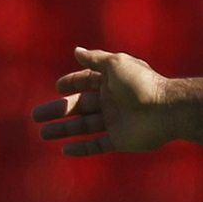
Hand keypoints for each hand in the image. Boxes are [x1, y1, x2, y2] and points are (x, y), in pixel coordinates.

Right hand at [31, 47, 170, 155]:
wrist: (167, 110)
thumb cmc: (142, 84)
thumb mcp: (116, 64)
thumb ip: (95, 59)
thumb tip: (76, 50)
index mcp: (113, 81)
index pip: (88, 81)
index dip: (73, 83)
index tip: (58, 87)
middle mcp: (114, 101)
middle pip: (80, 105)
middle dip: (58, 110)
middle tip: (35, 116)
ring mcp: (117, 121)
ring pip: (84, 126)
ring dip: (63, 130)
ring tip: (42, 133)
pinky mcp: (121, 140)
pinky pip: (98, 145)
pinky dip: (82, 148)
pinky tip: (64, 150)